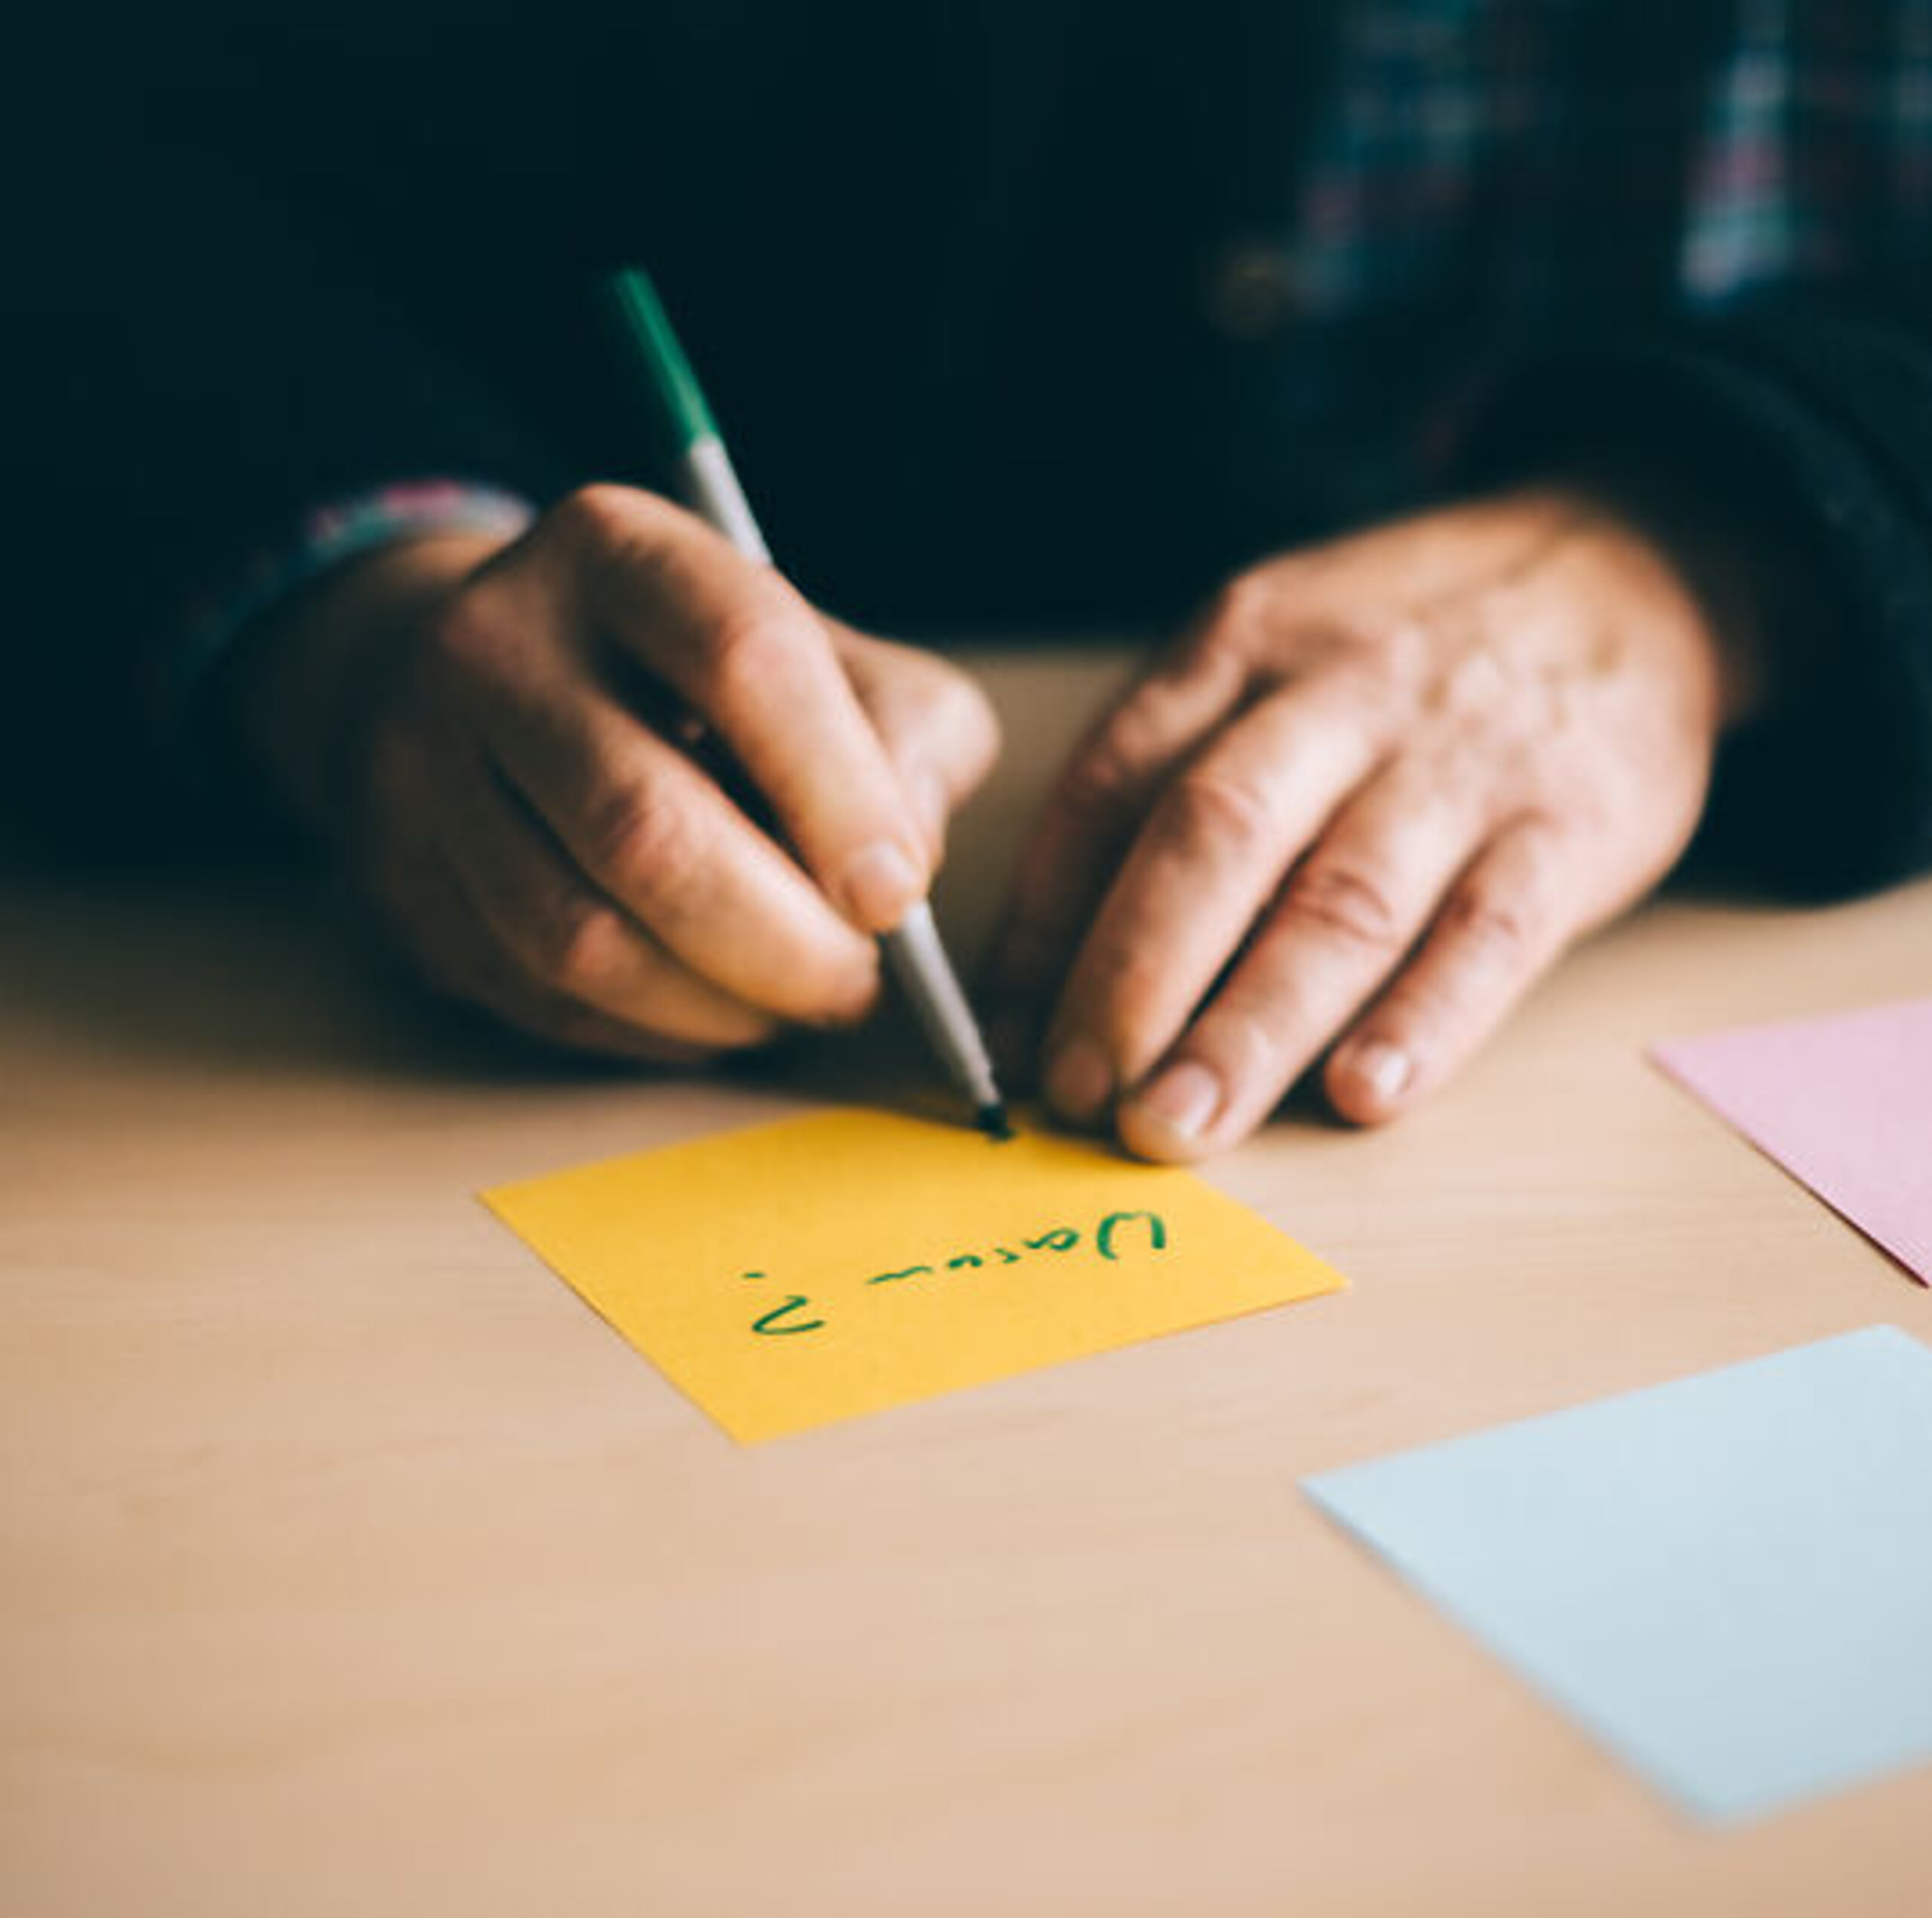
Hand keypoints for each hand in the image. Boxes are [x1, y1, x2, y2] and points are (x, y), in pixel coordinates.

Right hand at [225, 484, 998, 1061]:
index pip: (744, 659)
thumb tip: (900, 870)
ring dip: (722, 1004)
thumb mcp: (831, 656)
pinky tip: (717, 1010)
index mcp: (621, 551)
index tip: (896, 895)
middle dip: (783, 941)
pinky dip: (660, 1032)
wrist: (496, 680)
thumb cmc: (706, 679)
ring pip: (583, 940)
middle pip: (645, 826)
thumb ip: (907, 731)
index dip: (838, 795)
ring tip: (798, 1002)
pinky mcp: (409, 886)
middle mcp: (495, 644)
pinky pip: (546, 1001)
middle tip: (859, 982)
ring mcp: (426, 770)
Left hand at [990, 486, 1760, 1158]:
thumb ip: (1164, 780)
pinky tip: (1362, 1095)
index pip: (1112, 784)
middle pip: (1214, 838)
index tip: (1006, 1034)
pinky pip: (1489, 932)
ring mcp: (1459, 760)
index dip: (1047, 916)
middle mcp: (1340, 694)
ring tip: (1180, 1127)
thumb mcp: (1268, 651)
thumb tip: (1041, 966)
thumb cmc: (1401, 648)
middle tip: (1079, 1097)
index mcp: (1240, 644)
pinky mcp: (1572, 825)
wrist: (1625, 561)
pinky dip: (1424, 1019)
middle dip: (1131, 977)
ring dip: (1248, 1027)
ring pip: (1339, 901)